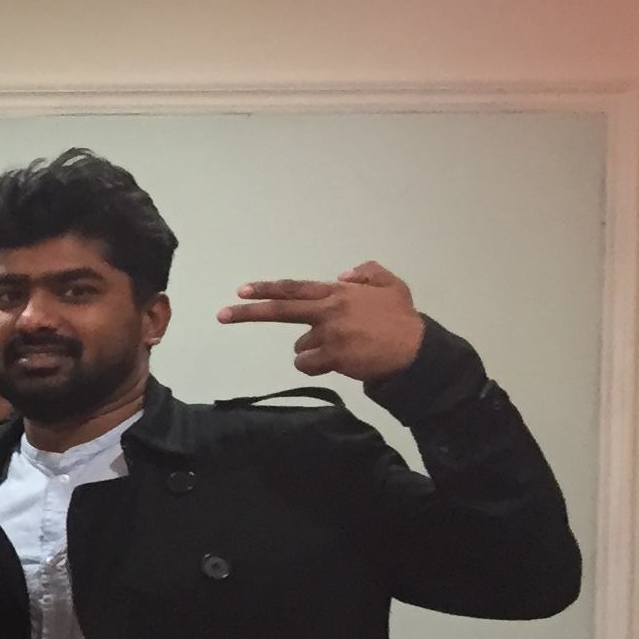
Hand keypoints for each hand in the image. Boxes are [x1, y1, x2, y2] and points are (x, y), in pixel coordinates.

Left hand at [218, 261, 424, 382]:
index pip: (295, 289)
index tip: (241, 290)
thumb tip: (342, 274)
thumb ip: (367, 273)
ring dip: (312, 349)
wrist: (416, 351)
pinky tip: (337, 362)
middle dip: (247, 312)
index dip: (267, 288)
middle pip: (280, 311)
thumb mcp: (392, 285)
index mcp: (338, 293)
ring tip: (342, 347)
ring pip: (300, 346)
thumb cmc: (402, 319)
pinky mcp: (333, 357)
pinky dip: (315, 365)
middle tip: (222, 314)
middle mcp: (329, 311)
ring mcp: (329, 334)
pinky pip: (307, 364)